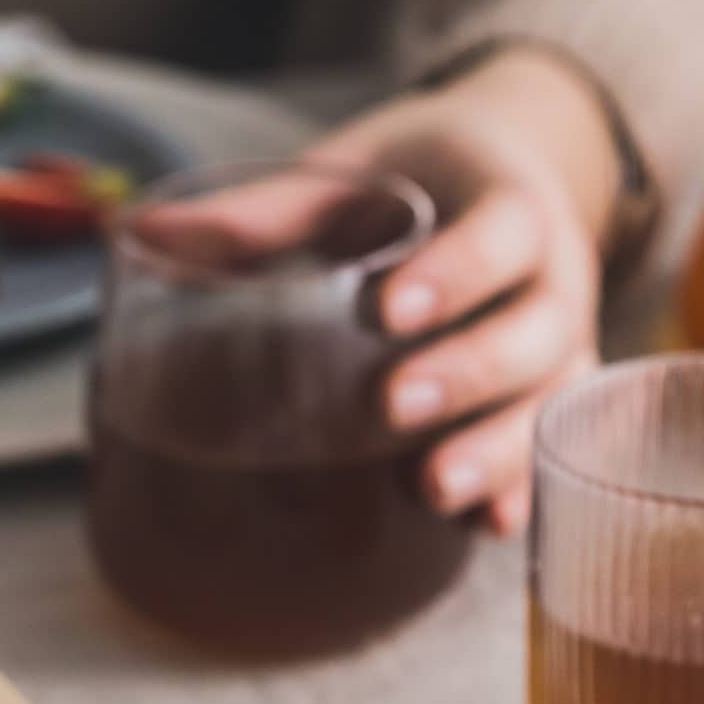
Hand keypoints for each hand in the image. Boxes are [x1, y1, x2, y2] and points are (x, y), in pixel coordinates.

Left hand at [141, 50, 618, 535]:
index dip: (457, 272)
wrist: (506, 174)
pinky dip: (523, 488)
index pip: (504, 233)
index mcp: (509, 201)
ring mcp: (563, 342)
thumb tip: (140, 234)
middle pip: (539, 329)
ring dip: (500, 449)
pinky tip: (487, 529)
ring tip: (436, 490)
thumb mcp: (352, 176)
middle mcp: (555, 277)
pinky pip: (553, 446)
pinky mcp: (552, 396)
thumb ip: (265, 212)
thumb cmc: (420, 181)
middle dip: (472, 372)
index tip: (389, 309)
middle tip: (396, 406)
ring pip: (552, 400)